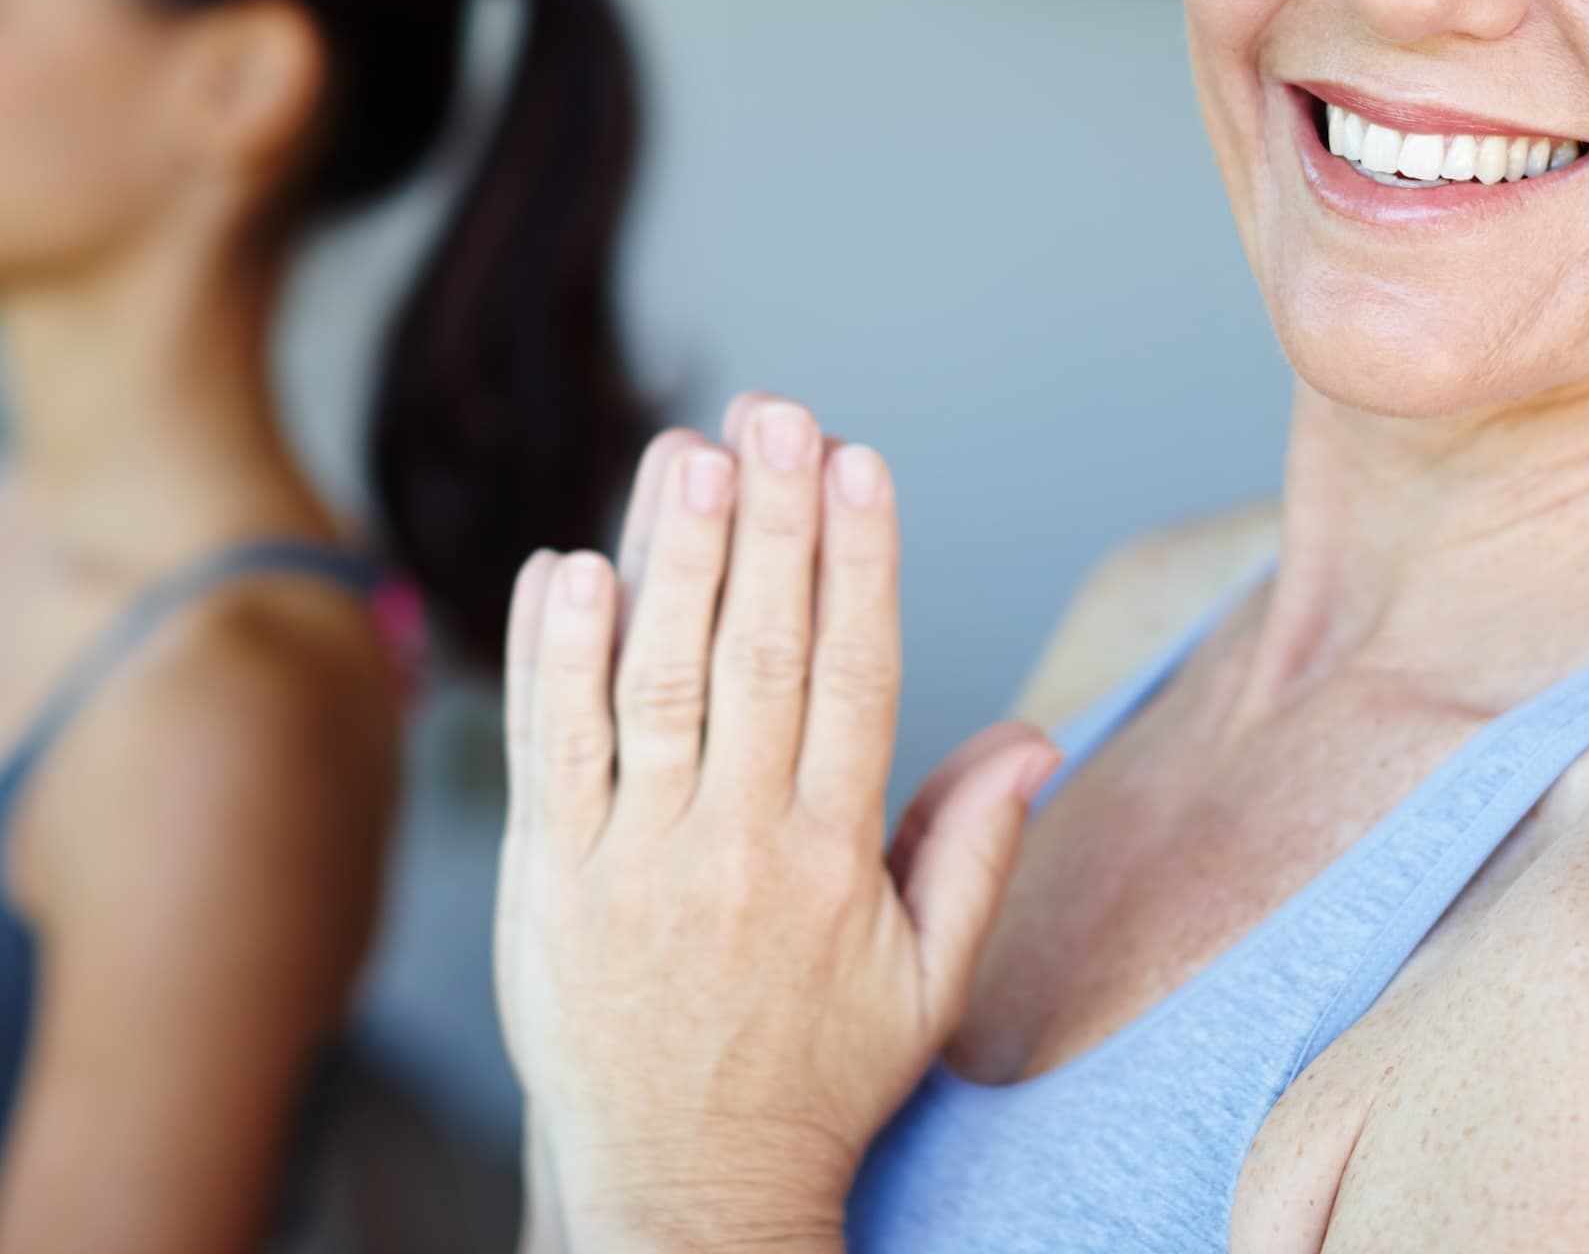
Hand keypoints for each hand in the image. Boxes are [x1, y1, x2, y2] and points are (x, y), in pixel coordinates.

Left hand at [494, 401, 1058, 1252]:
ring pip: (656, 680)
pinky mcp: (552, 882)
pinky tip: (569, 568)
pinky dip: (554, 656)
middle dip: (770, 520)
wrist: (683, 1193)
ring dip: (670, 557)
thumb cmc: (814, 1083)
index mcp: (835, 857)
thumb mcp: (927, 982)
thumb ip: (975, 851)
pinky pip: (554, 748)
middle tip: (775, 412)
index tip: (861, 463)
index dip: (859, 560)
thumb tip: (1036, 744)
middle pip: (758, 651)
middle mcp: (738, 845)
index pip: (854, 675)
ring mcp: (636, 859)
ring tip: (684, 450)